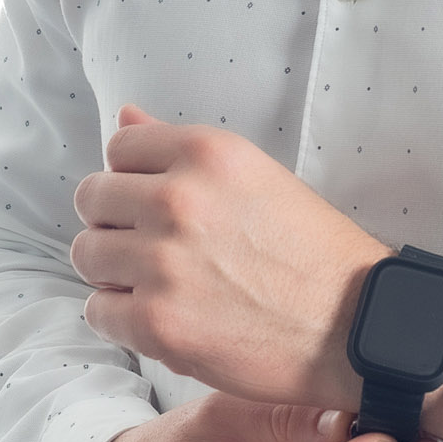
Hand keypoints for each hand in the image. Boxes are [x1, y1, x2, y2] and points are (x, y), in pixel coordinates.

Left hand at [72, 106, 390, 410]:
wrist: (354, 325)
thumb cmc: (312, 251)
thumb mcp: (254, 177)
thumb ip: (180, 149)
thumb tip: (124, 116)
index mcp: (207, 152)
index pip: (120, 147)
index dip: (133, 177)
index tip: (153, 202)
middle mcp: (178, 199)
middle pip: (93, 198)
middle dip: (116, 222)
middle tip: (152, 247)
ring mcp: (162, 262)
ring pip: (88, 255)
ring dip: (114, 271)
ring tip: (156, 283)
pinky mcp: (156, 323)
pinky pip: (98, 312)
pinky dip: (122, 319)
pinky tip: (162, 317)